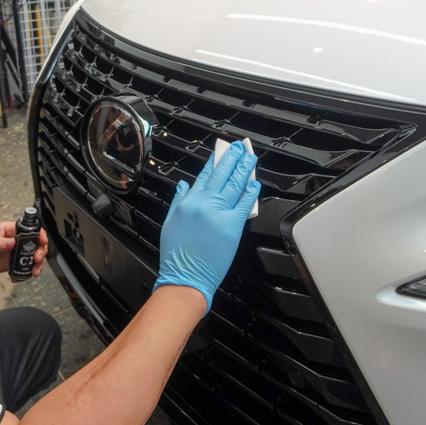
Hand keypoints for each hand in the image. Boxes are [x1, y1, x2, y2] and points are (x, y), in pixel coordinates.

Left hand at [0, 222, 48, 277]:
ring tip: (33, 272)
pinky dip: (24, 274)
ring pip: (31, 257)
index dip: (38, 234)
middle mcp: (14, 240)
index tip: (41, 242)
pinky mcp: (10, 264)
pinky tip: (18, 277)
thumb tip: (12, 242)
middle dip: (40, 252)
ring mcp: (13, 253)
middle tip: (36, 260)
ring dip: (36, 265)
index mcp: (9, 230)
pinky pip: (22, 268)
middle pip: (35, 244)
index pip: (29, 229)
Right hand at [154, 141, 260, 312]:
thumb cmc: (177, 256)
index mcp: (187, 202)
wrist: (185, 277)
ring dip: (244, 168)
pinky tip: (255, 183)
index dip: (214, 161)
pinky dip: (251, 191)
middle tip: (238, 147)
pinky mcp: (232, 225)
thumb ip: (178, 201)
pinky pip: (245, 203)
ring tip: (249, 158)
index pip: (203, 175)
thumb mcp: (170, 223)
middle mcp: (203, 203)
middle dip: (231, 158)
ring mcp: (218, 213)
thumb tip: (183, 185)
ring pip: (234, 184)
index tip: (220, 151)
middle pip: (221, 174)